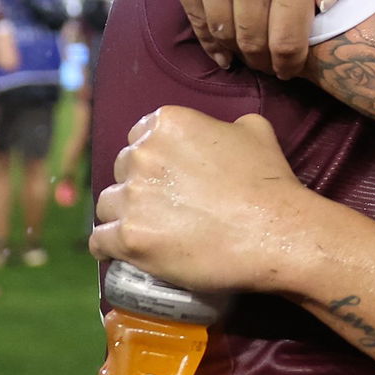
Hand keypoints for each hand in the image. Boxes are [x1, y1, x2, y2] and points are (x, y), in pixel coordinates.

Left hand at [91, 106, 310, 292]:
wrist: (275, 232)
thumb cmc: (269, 183)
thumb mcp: (256, 131)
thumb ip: (227, 124)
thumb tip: (224, 130)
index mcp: (168, 123)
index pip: (139, 137)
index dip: (153, 159)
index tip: (167, 178)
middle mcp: (143, 155)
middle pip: (121, 171)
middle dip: (137, 187)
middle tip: (163, 207)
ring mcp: (134, 198)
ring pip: (107, 206)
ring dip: (123, 217)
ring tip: (148, 232)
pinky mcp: (130, 238)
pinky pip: (99, 242)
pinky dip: (110, 248)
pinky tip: (124, 252)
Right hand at [163, 0, 368, 77]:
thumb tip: (328, 6)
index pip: (289, 39)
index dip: (290, 64)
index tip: (290, 69)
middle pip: (254, 42)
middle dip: (264, 63)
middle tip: (270, 67)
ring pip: (223, 33)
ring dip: (237, 53)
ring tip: (249, 55)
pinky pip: (196, 16)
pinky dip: (208, 39)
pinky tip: (221, 49)